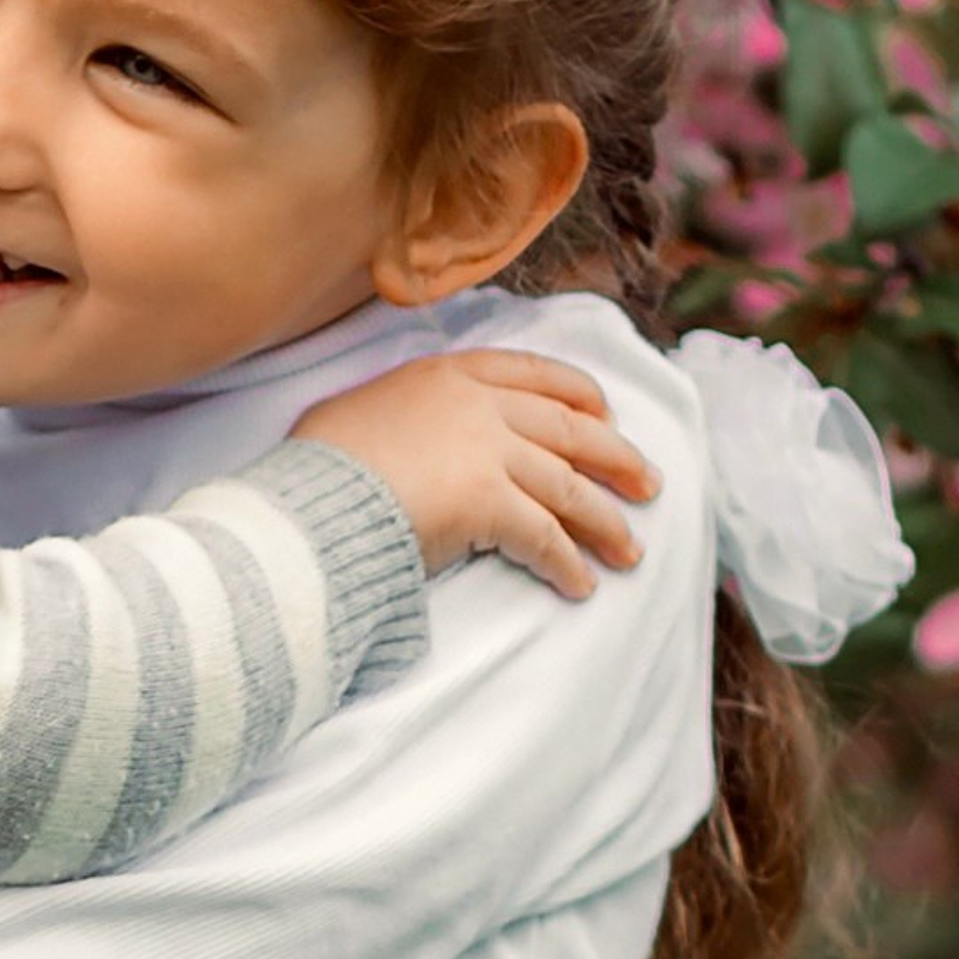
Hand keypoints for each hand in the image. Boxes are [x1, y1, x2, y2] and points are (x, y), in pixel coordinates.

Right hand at [294, 349, 659, 596]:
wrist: (312, 498)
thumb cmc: (320, 461)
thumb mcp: (360, 409)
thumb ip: (402, 410)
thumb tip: (403, 430)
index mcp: (448, 374)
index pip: (532, 373)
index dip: (578, 392)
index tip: (605, 411)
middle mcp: (478, 406)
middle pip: (569, 429)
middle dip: (616, 457)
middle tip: (646, 485)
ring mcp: (489, 452)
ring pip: (568, 488)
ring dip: (605, 522)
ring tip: (629, 551)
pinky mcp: (490, 504)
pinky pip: (544, 538)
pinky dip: (567, 564)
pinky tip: (579, 585)